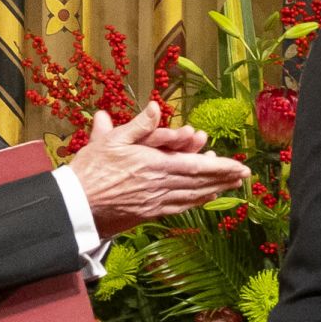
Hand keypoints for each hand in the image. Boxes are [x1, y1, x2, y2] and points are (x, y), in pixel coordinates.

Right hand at [62, 107, 247, 228]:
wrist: (75, 206)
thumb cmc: (90, 170)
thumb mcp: (111, 140)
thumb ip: (138, 125)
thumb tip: (156, 106)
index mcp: (154, 165)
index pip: (197, 165)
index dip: (222, 167)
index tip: (240, 166)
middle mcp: (160, 185)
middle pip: (201, 182)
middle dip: (225, 179)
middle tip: (245, 176)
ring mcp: (156, 202)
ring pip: (193, 196)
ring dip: (215, 190)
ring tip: (232, 186)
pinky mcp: (149, 214)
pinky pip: (179, 207)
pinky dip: (196, 202)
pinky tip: (205, 198)